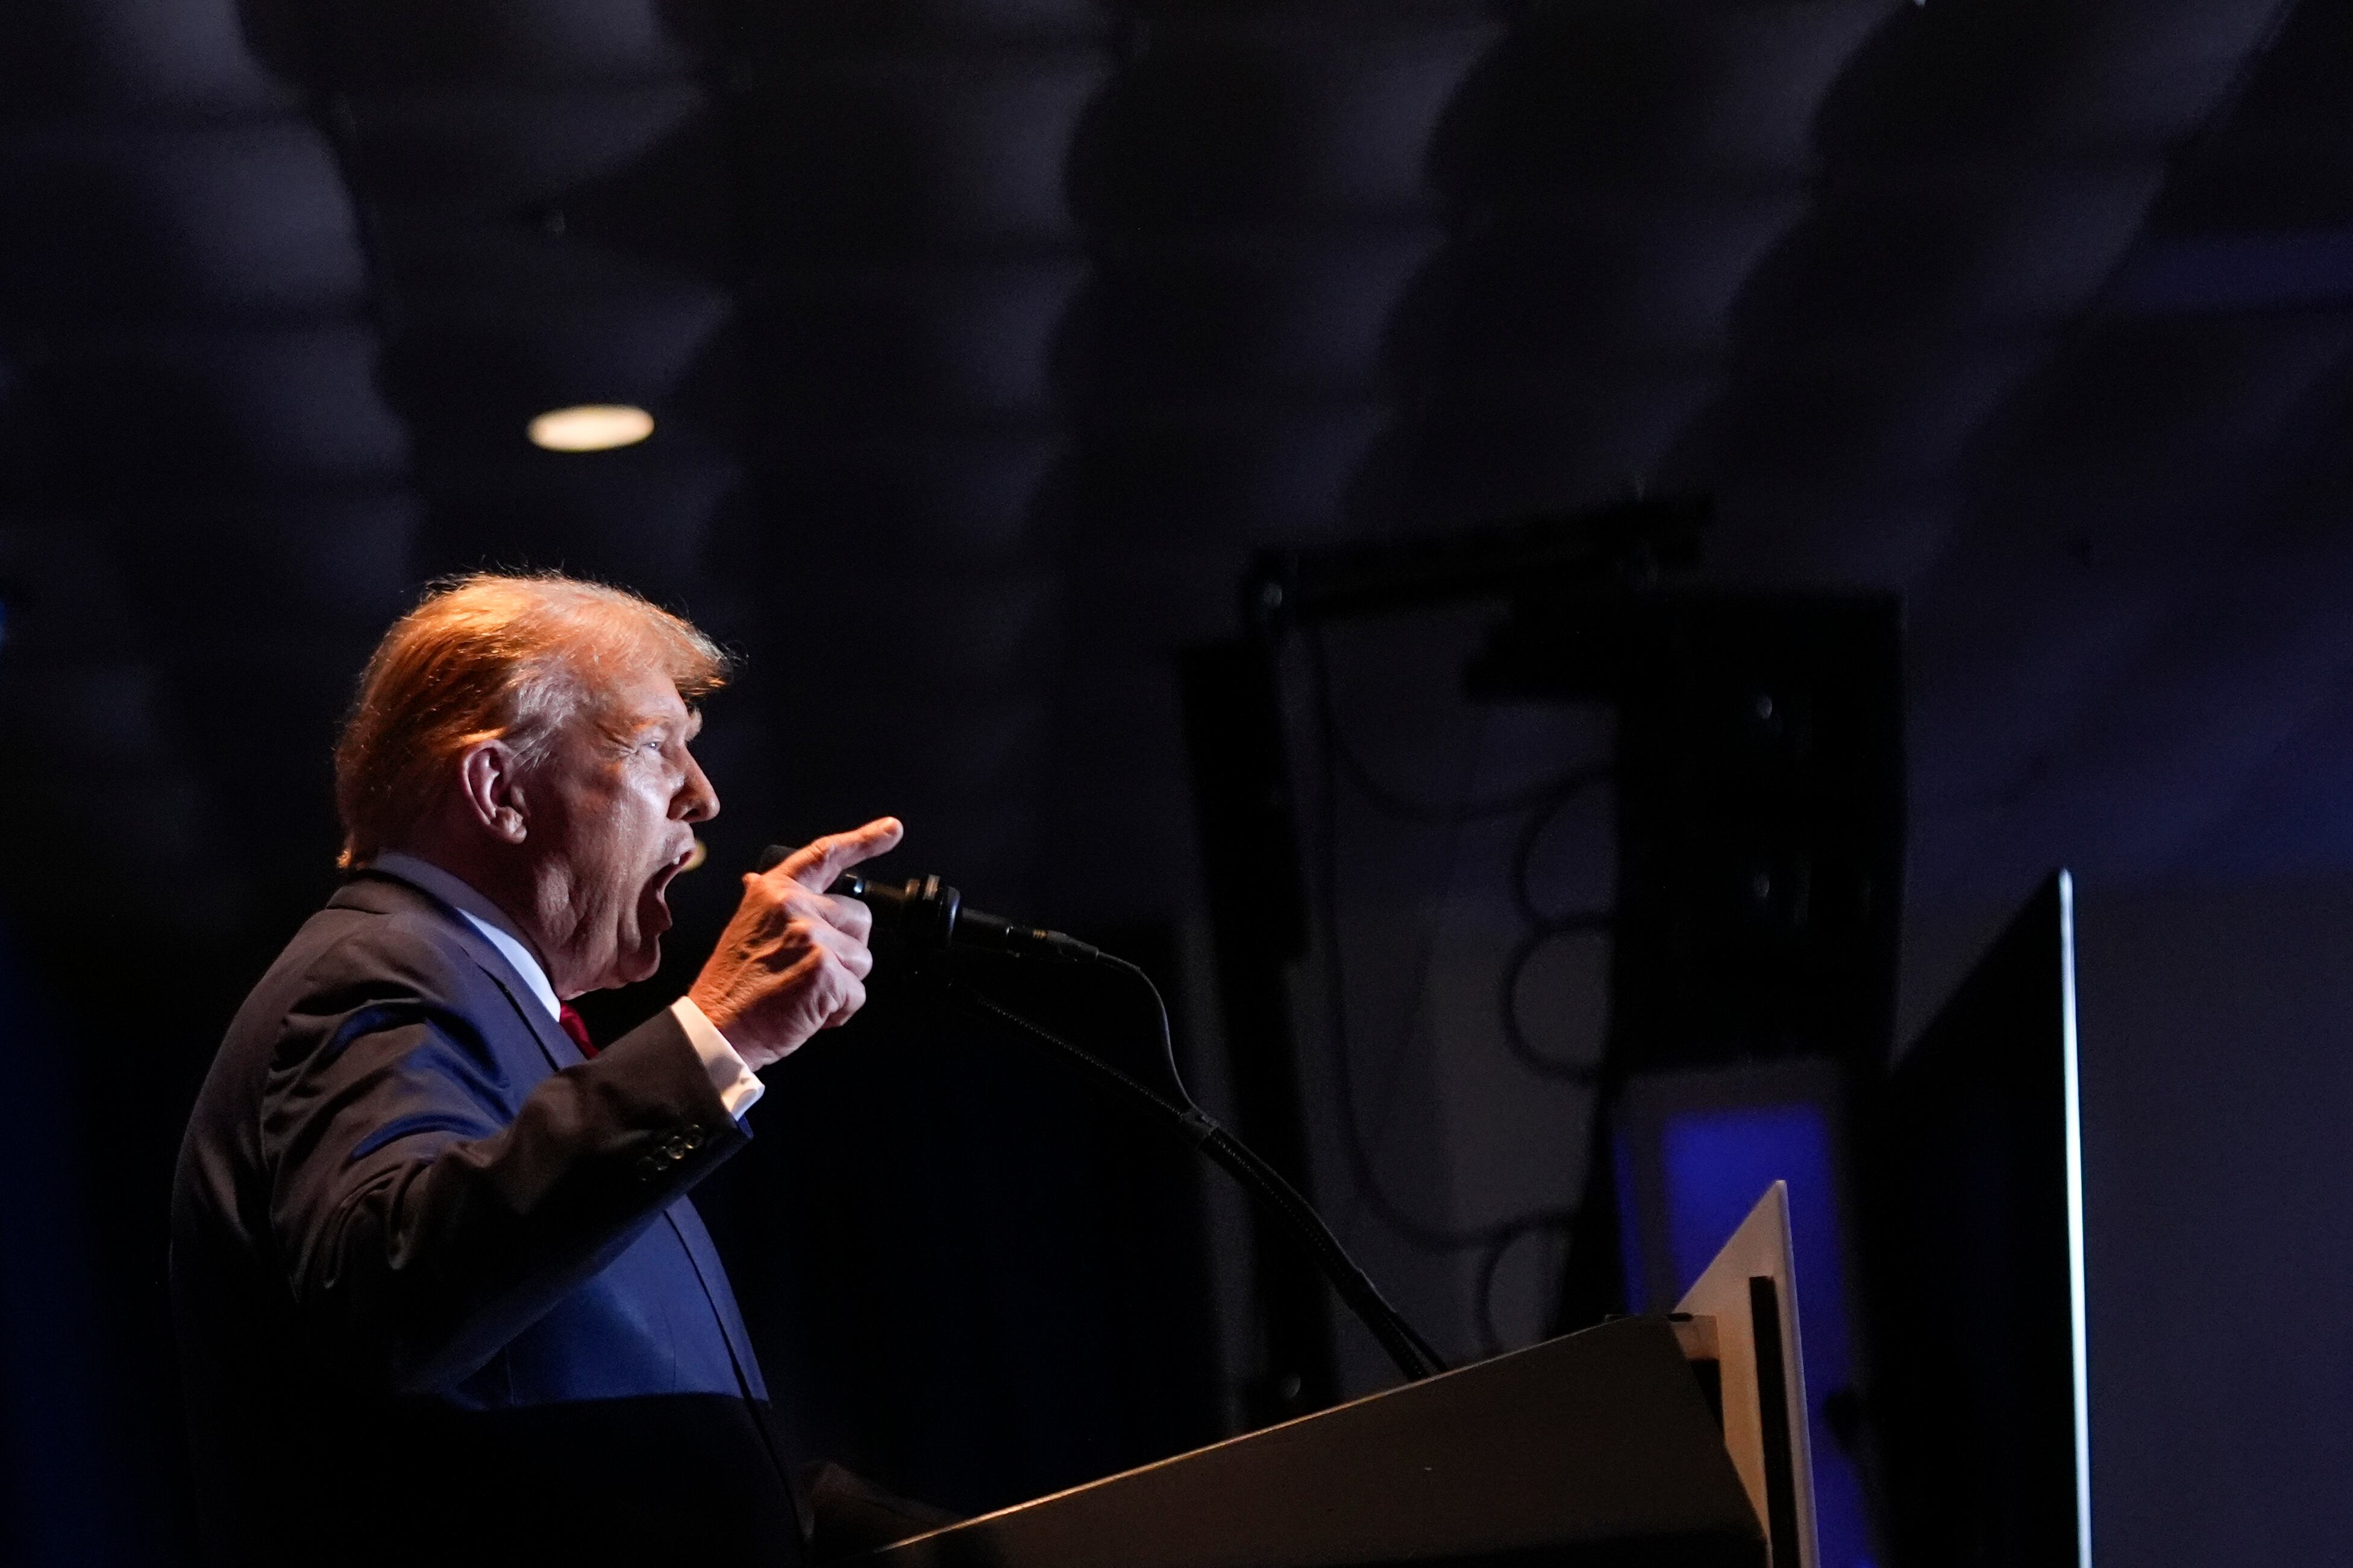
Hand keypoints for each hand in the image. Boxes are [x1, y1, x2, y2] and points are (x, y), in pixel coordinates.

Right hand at [687, 817, 902, 1069]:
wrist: (716, 1028)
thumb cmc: (732, 987)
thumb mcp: (745, 928)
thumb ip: (769, 906)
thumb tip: (758, 880)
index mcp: (774, 891)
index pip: (825, 855)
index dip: (864, 840)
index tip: (892, 829)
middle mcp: (794, 906)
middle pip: (860, 919)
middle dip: (846, 950)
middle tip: (808, 971)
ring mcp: (812, 936)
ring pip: (862, 959)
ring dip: (842, 983)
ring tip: (802, 992)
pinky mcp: (826, 969)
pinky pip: (858, 993)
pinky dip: (839, 1011)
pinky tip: (807, 1011)